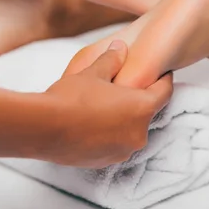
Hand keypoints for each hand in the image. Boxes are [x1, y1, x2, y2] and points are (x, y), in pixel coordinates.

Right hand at [38, 40, 172, 168]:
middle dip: (138, 101)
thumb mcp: (93, 72)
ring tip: (105, 108)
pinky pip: (114, 145)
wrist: (43, 128)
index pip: (164, 92)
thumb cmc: (71, 97)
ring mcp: (122, 151)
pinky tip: (92, 125)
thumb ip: (112, 59)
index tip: (163, 73)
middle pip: (146, 113)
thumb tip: (120, 46)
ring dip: (123, 120)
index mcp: (141, 108)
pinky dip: (109, 135)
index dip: (164, 80)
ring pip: (129, 131)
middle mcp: (138, 134)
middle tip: (126, 89)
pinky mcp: (105, 162)